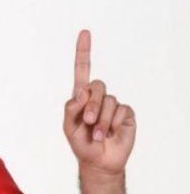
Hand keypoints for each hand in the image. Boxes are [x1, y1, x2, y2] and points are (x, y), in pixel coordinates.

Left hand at [63, 30, 135, 176]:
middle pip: (96, 85)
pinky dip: (112, 125)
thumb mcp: (68, 127)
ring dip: (101, 121)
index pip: (82, 70)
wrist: (98, 160)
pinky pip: (120, 111)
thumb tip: (81, 92)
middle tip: (89, 122)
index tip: (84, 33)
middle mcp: (98, 97)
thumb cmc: (81, 143)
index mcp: (81, 96)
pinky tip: (109, 134)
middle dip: (91, 105)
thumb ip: (70, 108)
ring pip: (109, 101)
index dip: (83, 51)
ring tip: (97, 135)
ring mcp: (113, 104)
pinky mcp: (126, 114)